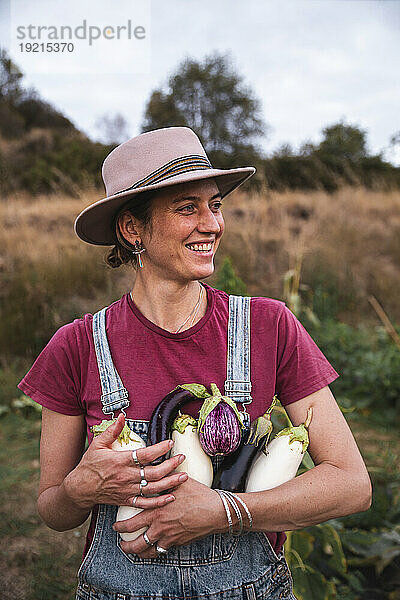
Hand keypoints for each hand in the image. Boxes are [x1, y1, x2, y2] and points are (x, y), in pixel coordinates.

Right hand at [63, 414, 187, 509]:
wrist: (79, 489)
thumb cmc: (89, 465)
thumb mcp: (98, 444)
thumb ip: (112, 430)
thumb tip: (122, 416)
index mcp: (120, 461)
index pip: (145, 455)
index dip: (160, 448)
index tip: (170, 442)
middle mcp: (125, 476)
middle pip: (153, 472)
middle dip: (171, 465)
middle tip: (182, 458)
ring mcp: (127, 490)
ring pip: (153, 488)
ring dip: (170, 483)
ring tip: (184, 476)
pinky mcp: (126, 501)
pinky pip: (145, 504)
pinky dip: (159, 502)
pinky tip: (171, 497)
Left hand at [113, 476, 227, 557]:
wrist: (215, 511)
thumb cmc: (198, 494)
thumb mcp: (179, 482)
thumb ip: (165, 478)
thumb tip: (157, 467)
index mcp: (156, 510)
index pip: (131, 522)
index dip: (120, 526)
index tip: (115, 525)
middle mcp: (159, 526)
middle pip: (134, 541)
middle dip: (124, 544)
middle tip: (120, 541)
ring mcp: (168, 537)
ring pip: (146, 551)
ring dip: (137, 552)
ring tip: (132, 550)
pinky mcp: (177, 543)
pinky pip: (160, 552)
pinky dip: (153, 552)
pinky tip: (151, 549)